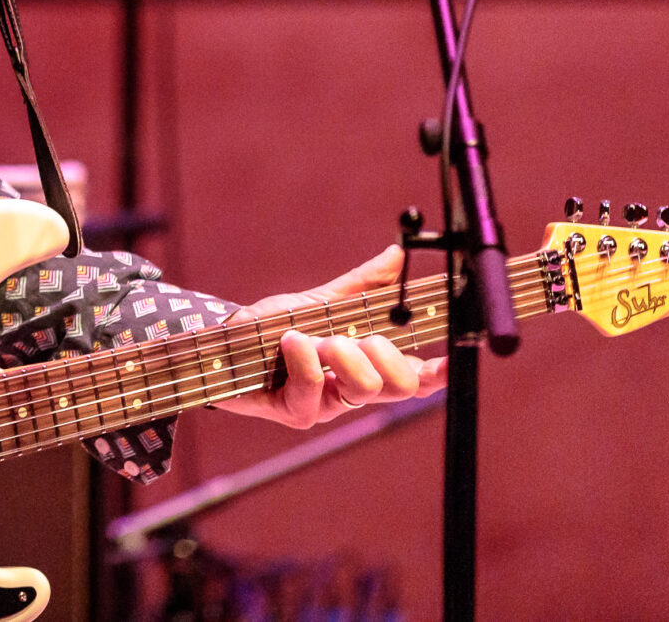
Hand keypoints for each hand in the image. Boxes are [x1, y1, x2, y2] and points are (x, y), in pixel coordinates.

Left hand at [214, 246, 445, 428]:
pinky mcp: (296, 413)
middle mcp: (349, 392)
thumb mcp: (320, 302)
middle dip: (384, 353)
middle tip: (353, 337)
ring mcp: (324, 407)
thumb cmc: (272, 327)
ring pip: (364, 388)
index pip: (412, 379)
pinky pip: (314, 385)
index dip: (435, 375)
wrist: (222, 342)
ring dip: (341, 352)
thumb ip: (362, 285)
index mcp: (364, 367)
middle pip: (399, 387)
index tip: (447, 360)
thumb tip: (396, 255)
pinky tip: (288, 341)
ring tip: (311, 337)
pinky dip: (303, 355)